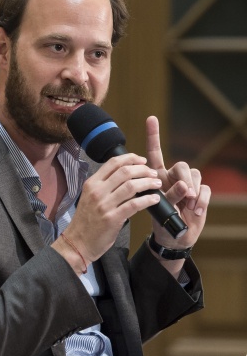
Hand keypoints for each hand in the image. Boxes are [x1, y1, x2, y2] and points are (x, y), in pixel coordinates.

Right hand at [54, 153, 162, 272]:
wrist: (77, 242)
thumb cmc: (86, 221)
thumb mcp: (89, 198)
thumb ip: (104, 187)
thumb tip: (126, 177)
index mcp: (91, 184)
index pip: (113, 163)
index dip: (130, 158)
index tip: (142, 161)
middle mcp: (97, 191)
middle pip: (125, 172)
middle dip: (143, 170)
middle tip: (153, 173)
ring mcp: (104, 204)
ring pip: (131, 186)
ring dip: (148, 182)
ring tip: (157, 184)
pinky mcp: (112, 218)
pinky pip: (134, 205)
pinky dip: (148, 200)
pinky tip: (155, 199)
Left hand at [145, 116, 208, 249]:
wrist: (173, 236)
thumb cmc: (160, 219)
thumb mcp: (158, 206)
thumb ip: (168, 195)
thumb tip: (185, 186)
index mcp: (156, 175)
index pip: (154, 153)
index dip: (153, 136)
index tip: (151, 118)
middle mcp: (172, 176)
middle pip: (181, 165)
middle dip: (184, 178)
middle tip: (184, 194)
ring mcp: (188, 184)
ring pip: (195, 175)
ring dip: (193, 191)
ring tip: (188, 205)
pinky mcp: (200, 193)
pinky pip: (205, 189)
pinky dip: (201, 200)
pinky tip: (195, 210)